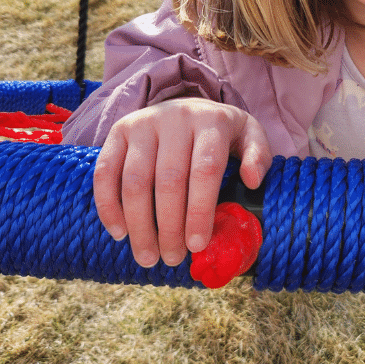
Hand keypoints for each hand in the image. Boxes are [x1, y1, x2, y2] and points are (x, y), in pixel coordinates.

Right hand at [93, 98, 271, 267]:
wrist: (186, 104)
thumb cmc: (219, 131)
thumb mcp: (248, 135)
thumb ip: (258, 155)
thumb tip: (252, 181)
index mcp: (211, 121)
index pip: (204, 169)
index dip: (199, 210)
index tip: (197, 245)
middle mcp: (176, 117)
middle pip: (169, 179)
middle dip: (169, 226)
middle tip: (173, 258)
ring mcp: (144, 122)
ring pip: (136, 180)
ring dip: (140, 224)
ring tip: (148, 256)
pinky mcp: (120, 130)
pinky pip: (106, 171)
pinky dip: (109, 206)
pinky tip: (120, 233)